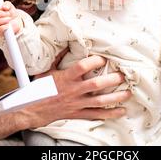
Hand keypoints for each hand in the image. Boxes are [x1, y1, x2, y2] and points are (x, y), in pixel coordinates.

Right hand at [0, 1, 22, 35]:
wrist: (17, 23)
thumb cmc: (12, 14)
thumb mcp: (10, 7)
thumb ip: (7, 4)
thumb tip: (4, 7)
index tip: (3, 8)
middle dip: (3, 14)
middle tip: (9, 14)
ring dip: (6, 19)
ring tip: (9, 19)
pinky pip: (1, 28)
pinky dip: (7, 26)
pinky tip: (8, 25)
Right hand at [0, 51, 131, 142]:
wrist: (32, 110)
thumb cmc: (39, 90)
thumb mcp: (47, 71)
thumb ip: (59, 58)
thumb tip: (68, 45)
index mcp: (66, 78)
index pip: (83, 67)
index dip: (95, 61)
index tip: (104, 58)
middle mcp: (73, 90)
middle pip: (96, 85)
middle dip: (112, 80)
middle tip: (123, 75)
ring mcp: (77, 103)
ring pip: (100, 101)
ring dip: (116, 97)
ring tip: (128, 93)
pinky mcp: (78, 113)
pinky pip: (97, 115)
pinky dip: (110, 114)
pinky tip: (121, 111)